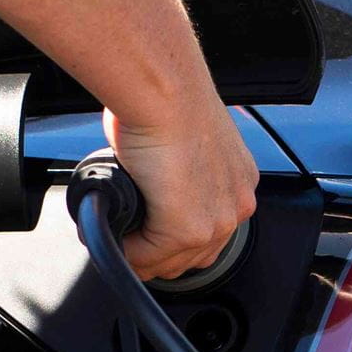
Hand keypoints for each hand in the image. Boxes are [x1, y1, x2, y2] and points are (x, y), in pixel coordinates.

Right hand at [107, 101, 257, 281]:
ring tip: (118, 237)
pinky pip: (146, 257)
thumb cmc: (170, 98)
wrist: (165, 90)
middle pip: (193, 255)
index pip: (211, 231)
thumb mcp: (186, 138)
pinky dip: (125, 250)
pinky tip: (113, 234)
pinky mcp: (185, 230)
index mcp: (238, 181)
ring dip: (139, 254)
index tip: (149, 233)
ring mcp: (214, 221)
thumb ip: (181, 168)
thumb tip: (152, 180)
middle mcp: (235, 205)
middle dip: (157, 254)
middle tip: (128, 240)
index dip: (176, 239)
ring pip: (171, 262)